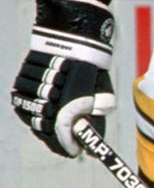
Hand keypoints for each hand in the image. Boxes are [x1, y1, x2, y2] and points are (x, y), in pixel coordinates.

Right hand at [9, 0, 115, 156]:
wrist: (70, 35)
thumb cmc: (90, 64)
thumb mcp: (100, 89)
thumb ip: (95, 115)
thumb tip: (94, 141)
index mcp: (69, 103)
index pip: (64, 135)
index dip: (69, 146)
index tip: (76, 153)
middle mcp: (47, 100)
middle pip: (47, 131)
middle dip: (58, 137)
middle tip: (68, 141)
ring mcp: (31, 93)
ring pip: (34, 119)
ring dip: (45, 123)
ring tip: (56, 121)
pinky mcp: (20, 85)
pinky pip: (23, 107)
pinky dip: (33, 110)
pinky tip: (44, 108)